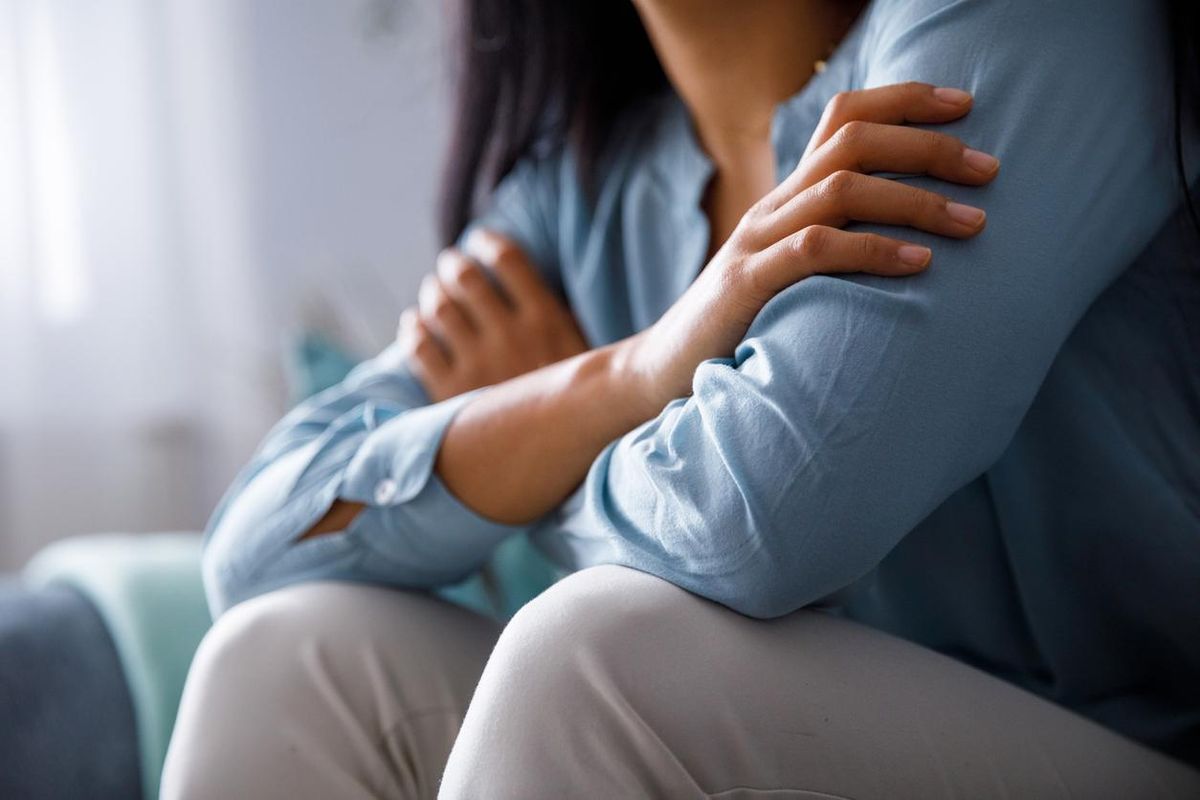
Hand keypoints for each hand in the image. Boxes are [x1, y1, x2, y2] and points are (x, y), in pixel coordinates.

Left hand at [400, 229, 587, 401]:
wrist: (563, 460)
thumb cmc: (574, 407)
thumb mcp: (581, 354)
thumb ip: (553, 317)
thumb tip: (522, 280)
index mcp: (547, 320)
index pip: (507, 258)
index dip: (487, 242)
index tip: (479, 242)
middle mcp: (511, 336)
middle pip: (463, 277)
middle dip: (452, 266)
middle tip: (450, 268)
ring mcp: (478, 364)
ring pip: (437, 306)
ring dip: (432, 294)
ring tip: (434, 296)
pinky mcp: (450, 392)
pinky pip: (417, 345)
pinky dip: (413, 329)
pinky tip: (417, 327)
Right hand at [618, 82, 999, 409]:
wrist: (667, 370)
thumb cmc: (748, 325)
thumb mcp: (794, 270)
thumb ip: (838, 241)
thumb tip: (916, 234)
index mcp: (787, 196)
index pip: (842, 117)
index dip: (903, 100)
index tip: (964, 105)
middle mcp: (773, 206)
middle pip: (852, 142)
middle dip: (928, 146)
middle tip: (989, 169)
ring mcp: (756, 241)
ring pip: (841, 189)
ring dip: (916, 199)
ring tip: (972, 222)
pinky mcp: (748, 284)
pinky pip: (815, 250)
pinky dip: (873, 251)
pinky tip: (918, 264)